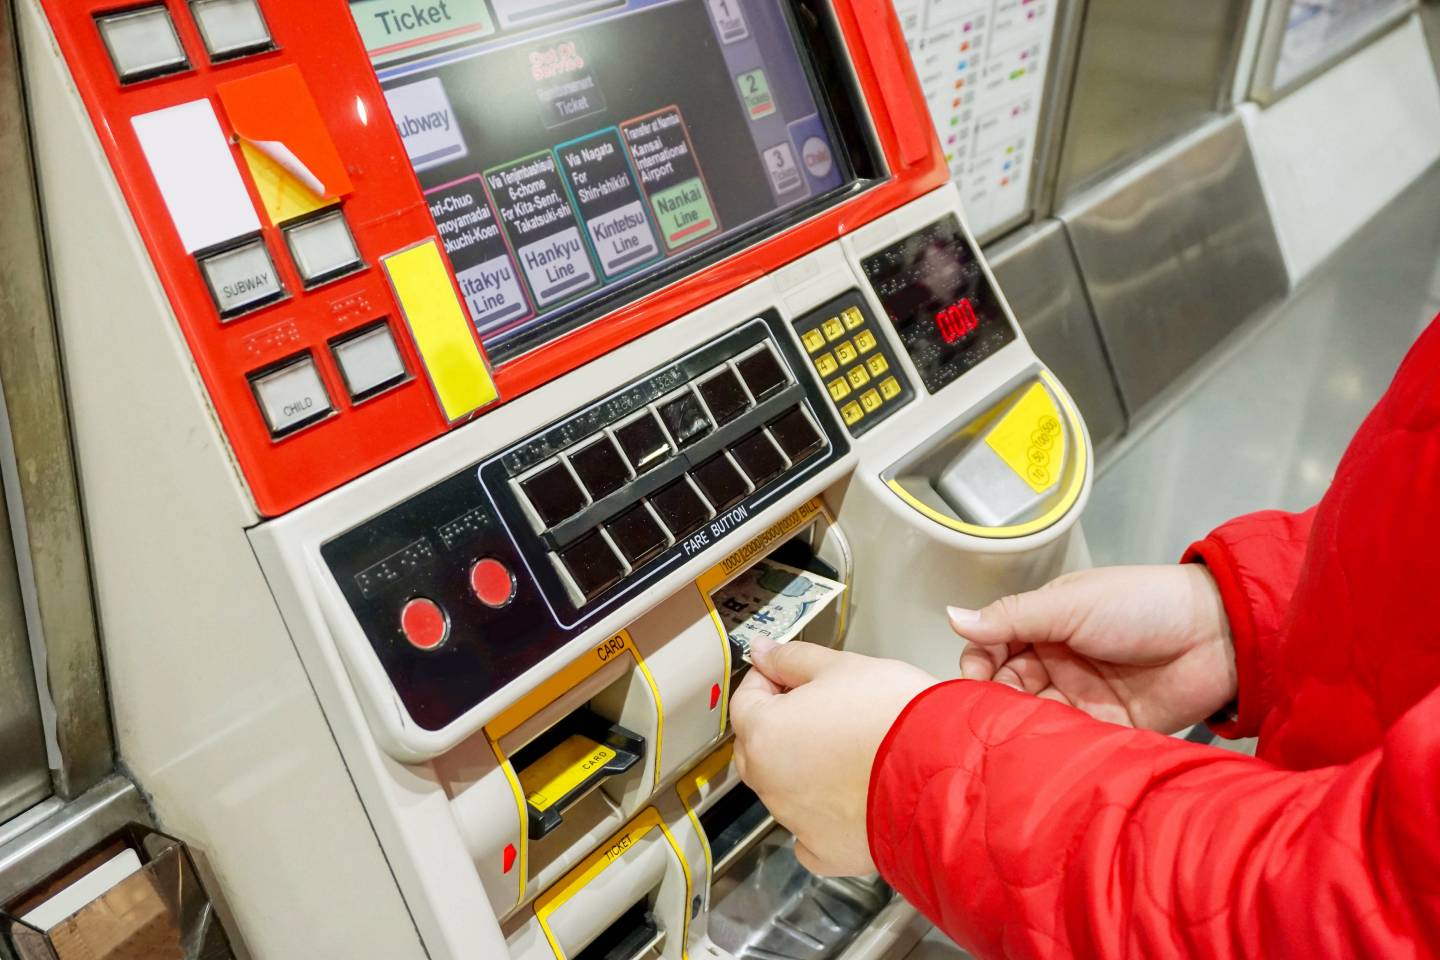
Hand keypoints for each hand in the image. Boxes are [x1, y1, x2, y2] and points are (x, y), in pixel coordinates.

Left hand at [729, 639, 935, 876]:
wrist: (945, 772)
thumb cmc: (897, 719)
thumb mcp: (842, 667)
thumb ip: (792, 659)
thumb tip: (764, 652)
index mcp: (766, 733)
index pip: (745, 700)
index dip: (766, 680)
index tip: (785, 674)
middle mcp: (771, 783)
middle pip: (757, 747)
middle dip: (779, 725)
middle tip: (819, 708)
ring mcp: (796, 820)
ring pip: (784, 788)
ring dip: (802, 768)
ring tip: (849, 748)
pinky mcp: (827, 851)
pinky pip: (810, 834)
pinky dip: (823, 818)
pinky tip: (849, 797)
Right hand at [951, 564, 1233, 732]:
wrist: (1217, 634)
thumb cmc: (1141, 605)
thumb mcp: (1070, 604)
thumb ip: (1011, 618)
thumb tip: (951, 618)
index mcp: (1043, 626)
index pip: (992, 648)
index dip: (977, 664)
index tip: (972, 679)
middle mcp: (1056, 664)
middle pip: (1007, 688)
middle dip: (994, 701)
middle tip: (991, 714)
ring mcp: (1080, 699)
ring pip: (1033, 719)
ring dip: (1019, 728)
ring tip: (1010, 739)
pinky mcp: (1106, 732)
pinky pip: (1068, 743)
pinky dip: (1050, 749)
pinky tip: (1038, 756)